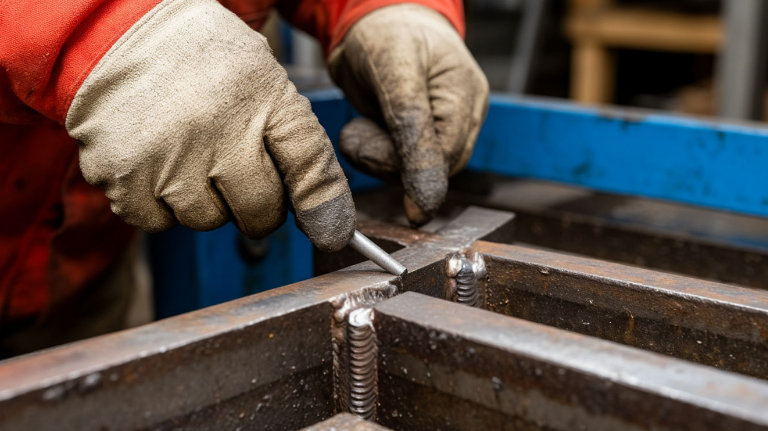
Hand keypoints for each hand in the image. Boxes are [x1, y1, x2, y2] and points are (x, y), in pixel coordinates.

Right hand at [65, 0, 354, 250]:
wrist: (117, 33)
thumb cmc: (201, 63)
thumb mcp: (265, 83)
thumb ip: (301, 148)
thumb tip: (329, 226)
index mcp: (262, 96)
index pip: (309, 165)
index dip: (324, 206)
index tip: (330, 233)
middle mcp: (217, 128)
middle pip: (260, 213)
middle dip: (256, 204)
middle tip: (236, 169)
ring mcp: (167, 155)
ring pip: (208, 220)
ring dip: (204, 201)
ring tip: (189, 154)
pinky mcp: (122, 174)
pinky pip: (158, 222)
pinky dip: (159, 204)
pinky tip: (157, 162)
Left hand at [328, 4, 488, 224]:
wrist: (371, 21)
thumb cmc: (387, 34)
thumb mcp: (396, 74)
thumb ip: (412, 133)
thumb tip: (427, 200)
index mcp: (465, 96)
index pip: (449, 155)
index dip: (422, 180)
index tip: (401, 204)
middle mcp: (460, 117)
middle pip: (434, 170)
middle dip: (390, 161)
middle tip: (358, 135)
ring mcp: (439, 128)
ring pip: (412, 173)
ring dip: (378, 159)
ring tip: (360, 128)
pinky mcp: (416, 138)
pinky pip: (397, 165)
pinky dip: (373, 153)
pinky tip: (365, 128)